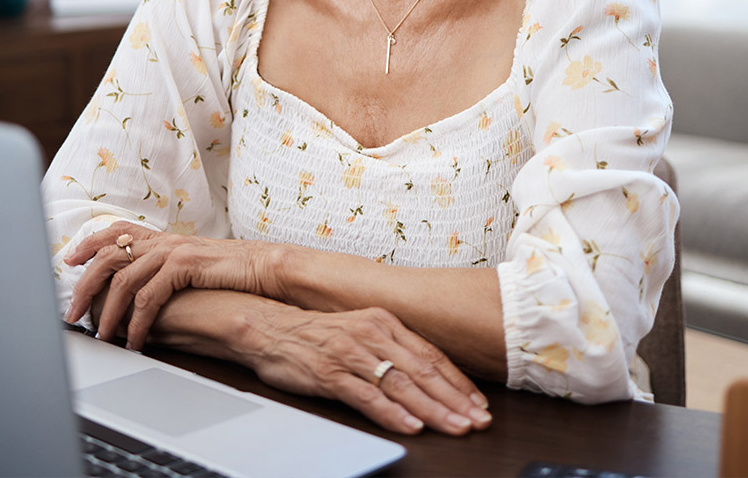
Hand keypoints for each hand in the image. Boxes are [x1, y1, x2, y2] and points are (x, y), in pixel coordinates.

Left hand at [64, 222, 277, 346]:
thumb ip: (167, 269)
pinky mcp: (184, 265)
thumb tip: (142, 289)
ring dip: (107, 312)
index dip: (89, 243)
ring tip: (101, 336)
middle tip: (72, 313)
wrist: (265, 268)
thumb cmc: (232, 272)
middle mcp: (164, 239)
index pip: (116, 230)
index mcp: (164, 237)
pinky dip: (136, 322)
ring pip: (122, 279)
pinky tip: (135, 340)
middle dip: (84, 285)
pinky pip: (148, 297)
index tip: (69, 259)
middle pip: (108, 255)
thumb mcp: (194, 264)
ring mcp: (173, 250)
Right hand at [241, 302, 491, 436]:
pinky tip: (410, 425)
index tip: (479, 404)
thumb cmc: (317, 334)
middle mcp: (372, 333)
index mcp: (384, 322)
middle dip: (455, 400)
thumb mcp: (361, 331)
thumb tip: (428, 375)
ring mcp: (351, 353)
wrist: (268, 328)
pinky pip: (367, 395)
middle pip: (423, 371)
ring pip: (401, 385)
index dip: (459, 382)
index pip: (432, 354)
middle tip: (478, 421)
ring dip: (432, 409)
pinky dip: (391, 413)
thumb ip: (392, 349)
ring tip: (454, 426)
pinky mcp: (331, 372)